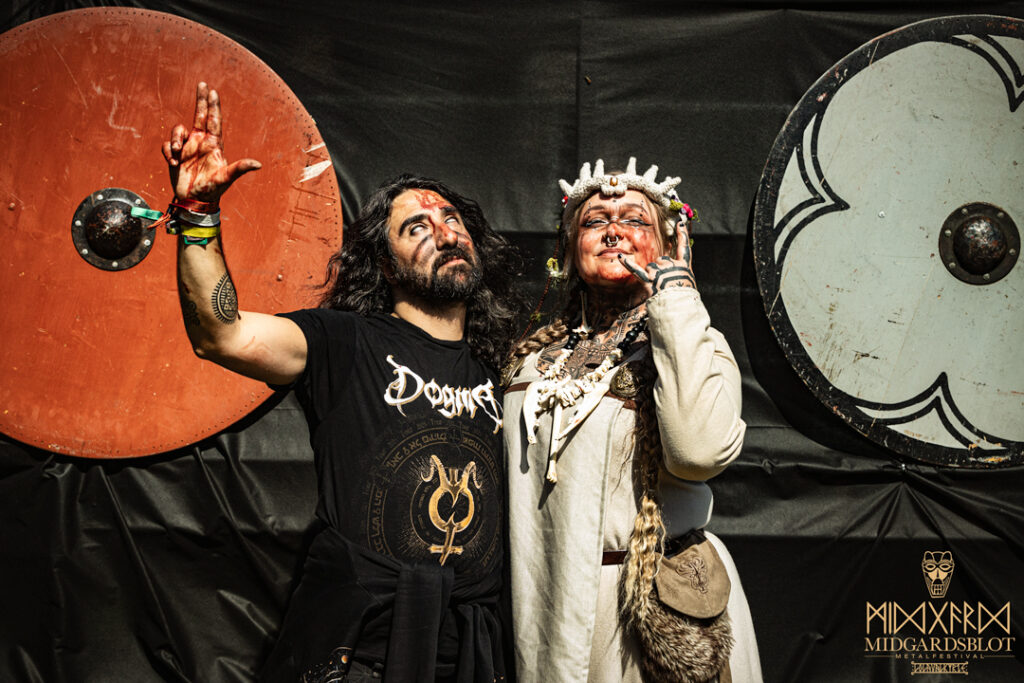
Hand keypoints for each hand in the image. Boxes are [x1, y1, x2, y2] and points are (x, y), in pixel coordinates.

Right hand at [162, 82, 260, 201]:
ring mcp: (187, 148)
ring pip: (178, 130)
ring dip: (174, 139)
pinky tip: (173, 163)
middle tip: (202, 84)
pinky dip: (166, 151)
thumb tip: (258, 164)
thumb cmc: (212, 190)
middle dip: (201, 100)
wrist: (194, 202)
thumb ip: (240, 169)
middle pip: (200, 115)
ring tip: (176, 153)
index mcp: (213, 145)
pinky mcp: (175, 155)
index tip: (212, 91)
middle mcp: (201, 143)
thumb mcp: (226, 178)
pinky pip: (166, 145)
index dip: (213, 106)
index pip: (214, 121)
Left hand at [617, 220, 695, 296]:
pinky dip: (627, 264)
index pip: (684, 247)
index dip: (682, 234)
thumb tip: (663, 269)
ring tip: (659, 287)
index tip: (680, 223)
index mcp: (684, 266)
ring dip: (652, 275)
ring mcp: (660, 272)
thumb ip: (678, 273)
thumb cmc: (684, 299)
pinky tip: (619, 257)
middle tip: (667, 284)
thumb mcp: (687, 282)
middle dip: (662, 270)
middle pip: (662, 260)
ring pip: (651, 266)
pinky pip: (636, 270)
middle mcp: (672, 265)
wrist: (680, 307)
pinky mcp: (649, 280)